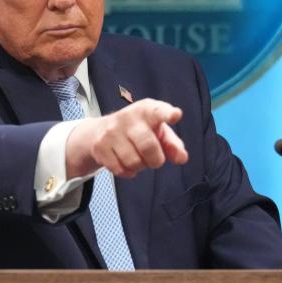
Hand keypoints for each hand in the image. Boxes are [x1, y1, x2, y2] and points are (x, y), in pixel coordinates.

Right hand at [66, 98, 188, 178]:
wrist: (99, 131)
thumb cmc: (138, 131)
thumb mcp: (158, 132)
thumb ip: (173, 144)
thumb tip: (181, 157)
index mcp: (147, 110)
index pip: (158, 111)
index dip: (167, 114)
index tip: (176, 115)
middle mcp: (128, 117)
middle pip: (148, 146)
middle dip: (156, 160)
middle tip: (155, 159)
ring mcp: (111, 131)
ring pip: (133, 162)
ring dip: (140, 166)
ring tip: (137, 157)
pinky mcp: (100, 146)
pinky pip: (120, 170)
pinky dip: (127, 172)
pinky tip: (125, 162)